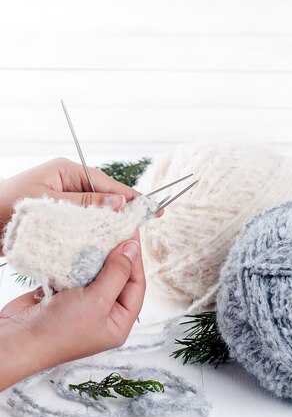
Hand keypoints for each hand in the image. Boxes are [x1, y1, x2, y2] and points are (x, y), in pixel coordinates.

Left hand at [0, 157, 160, 254]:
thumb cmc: (5, 206)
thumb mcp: (49, 203)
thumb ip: (85, 203)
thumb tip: (118, 201)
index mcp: (67, 171)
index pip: (107, 183)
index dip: (131, 196)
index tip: (152, 206)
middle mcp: (68, 184)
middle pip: (104, 198)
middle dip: (122, 212)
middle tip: (144, 226)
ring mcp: (64, 201)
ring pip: (94, 214)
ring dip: (107, 226)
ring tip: (127, 239)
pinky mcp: (58, 219)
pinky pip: (81, 225)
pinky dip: (92, 234)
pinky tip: (102, 245)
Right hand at [0, 231, 144, 390]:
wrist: (18, 338)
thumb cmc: (61, 329)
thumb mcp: (98, 301)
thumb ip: (117, 272)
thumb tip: (133, 248)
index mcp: (118, 322)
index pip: (136, 285)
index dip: (136, 259)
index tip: (132, 234)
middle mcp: (104, 313)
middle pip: (119, 277)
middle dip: (117, 254)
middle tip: (116, 228)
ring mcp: (83, 304)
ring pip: (98, 272)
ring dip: (98, 254)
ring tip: (100, 232)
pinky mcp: (65, 294)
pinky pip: (78, 271)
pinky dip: (79, 258)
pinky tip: (81, 243)